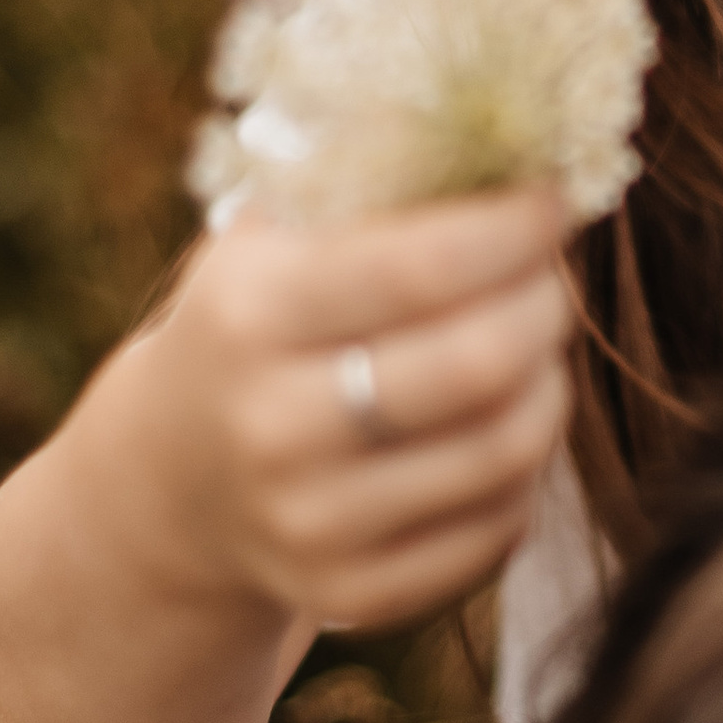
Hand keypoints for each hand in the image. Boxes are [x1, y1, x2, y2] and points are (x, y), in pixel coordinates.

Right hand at [109, 186, 574, 634]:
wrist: (166, 488)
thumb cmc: (253, 327)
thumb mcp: (271, 240)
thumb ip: (374, 180)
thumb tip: (521, 128)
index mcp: (246, 315)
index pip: (419, 267)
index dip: (512, 230)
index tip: (556, 200)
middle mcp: (270, 427)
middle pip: (478, 364)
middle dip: (545, 305)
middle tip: (553, 276)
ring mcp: (310, 524)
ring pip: (505, 450)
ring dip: (548, 384)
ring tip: (534, 348)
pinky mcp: (351, 594)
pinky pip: (497, 530)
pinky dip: (524, 472)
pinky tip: (501, 427)